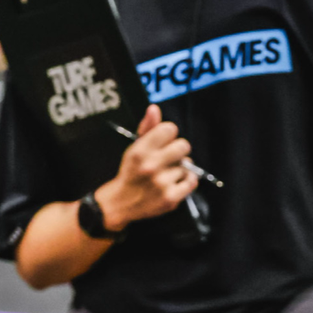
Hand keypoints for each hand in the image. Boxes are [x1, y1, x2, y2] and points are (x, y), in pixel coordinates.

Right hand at [96, 105, 196, 232]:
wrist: (120, 204)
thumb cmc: (131, 173)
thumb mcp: (134, 148)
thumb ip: (147, 128)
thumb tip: (154, 109)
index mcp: (141, 150)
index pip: (170, 129)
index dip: (168, 136)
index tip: (163, 143)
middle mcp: (151, 166)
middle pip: (184, 146)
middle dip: (178, 151)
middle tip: (169, 159)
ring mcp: (161, 183)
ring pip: (186, 165)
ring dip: (179, 170)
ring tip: (166, 175)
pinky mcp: (170, 198)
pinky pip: (192, 181)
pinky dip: (187, 181)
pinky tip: (175, 182)